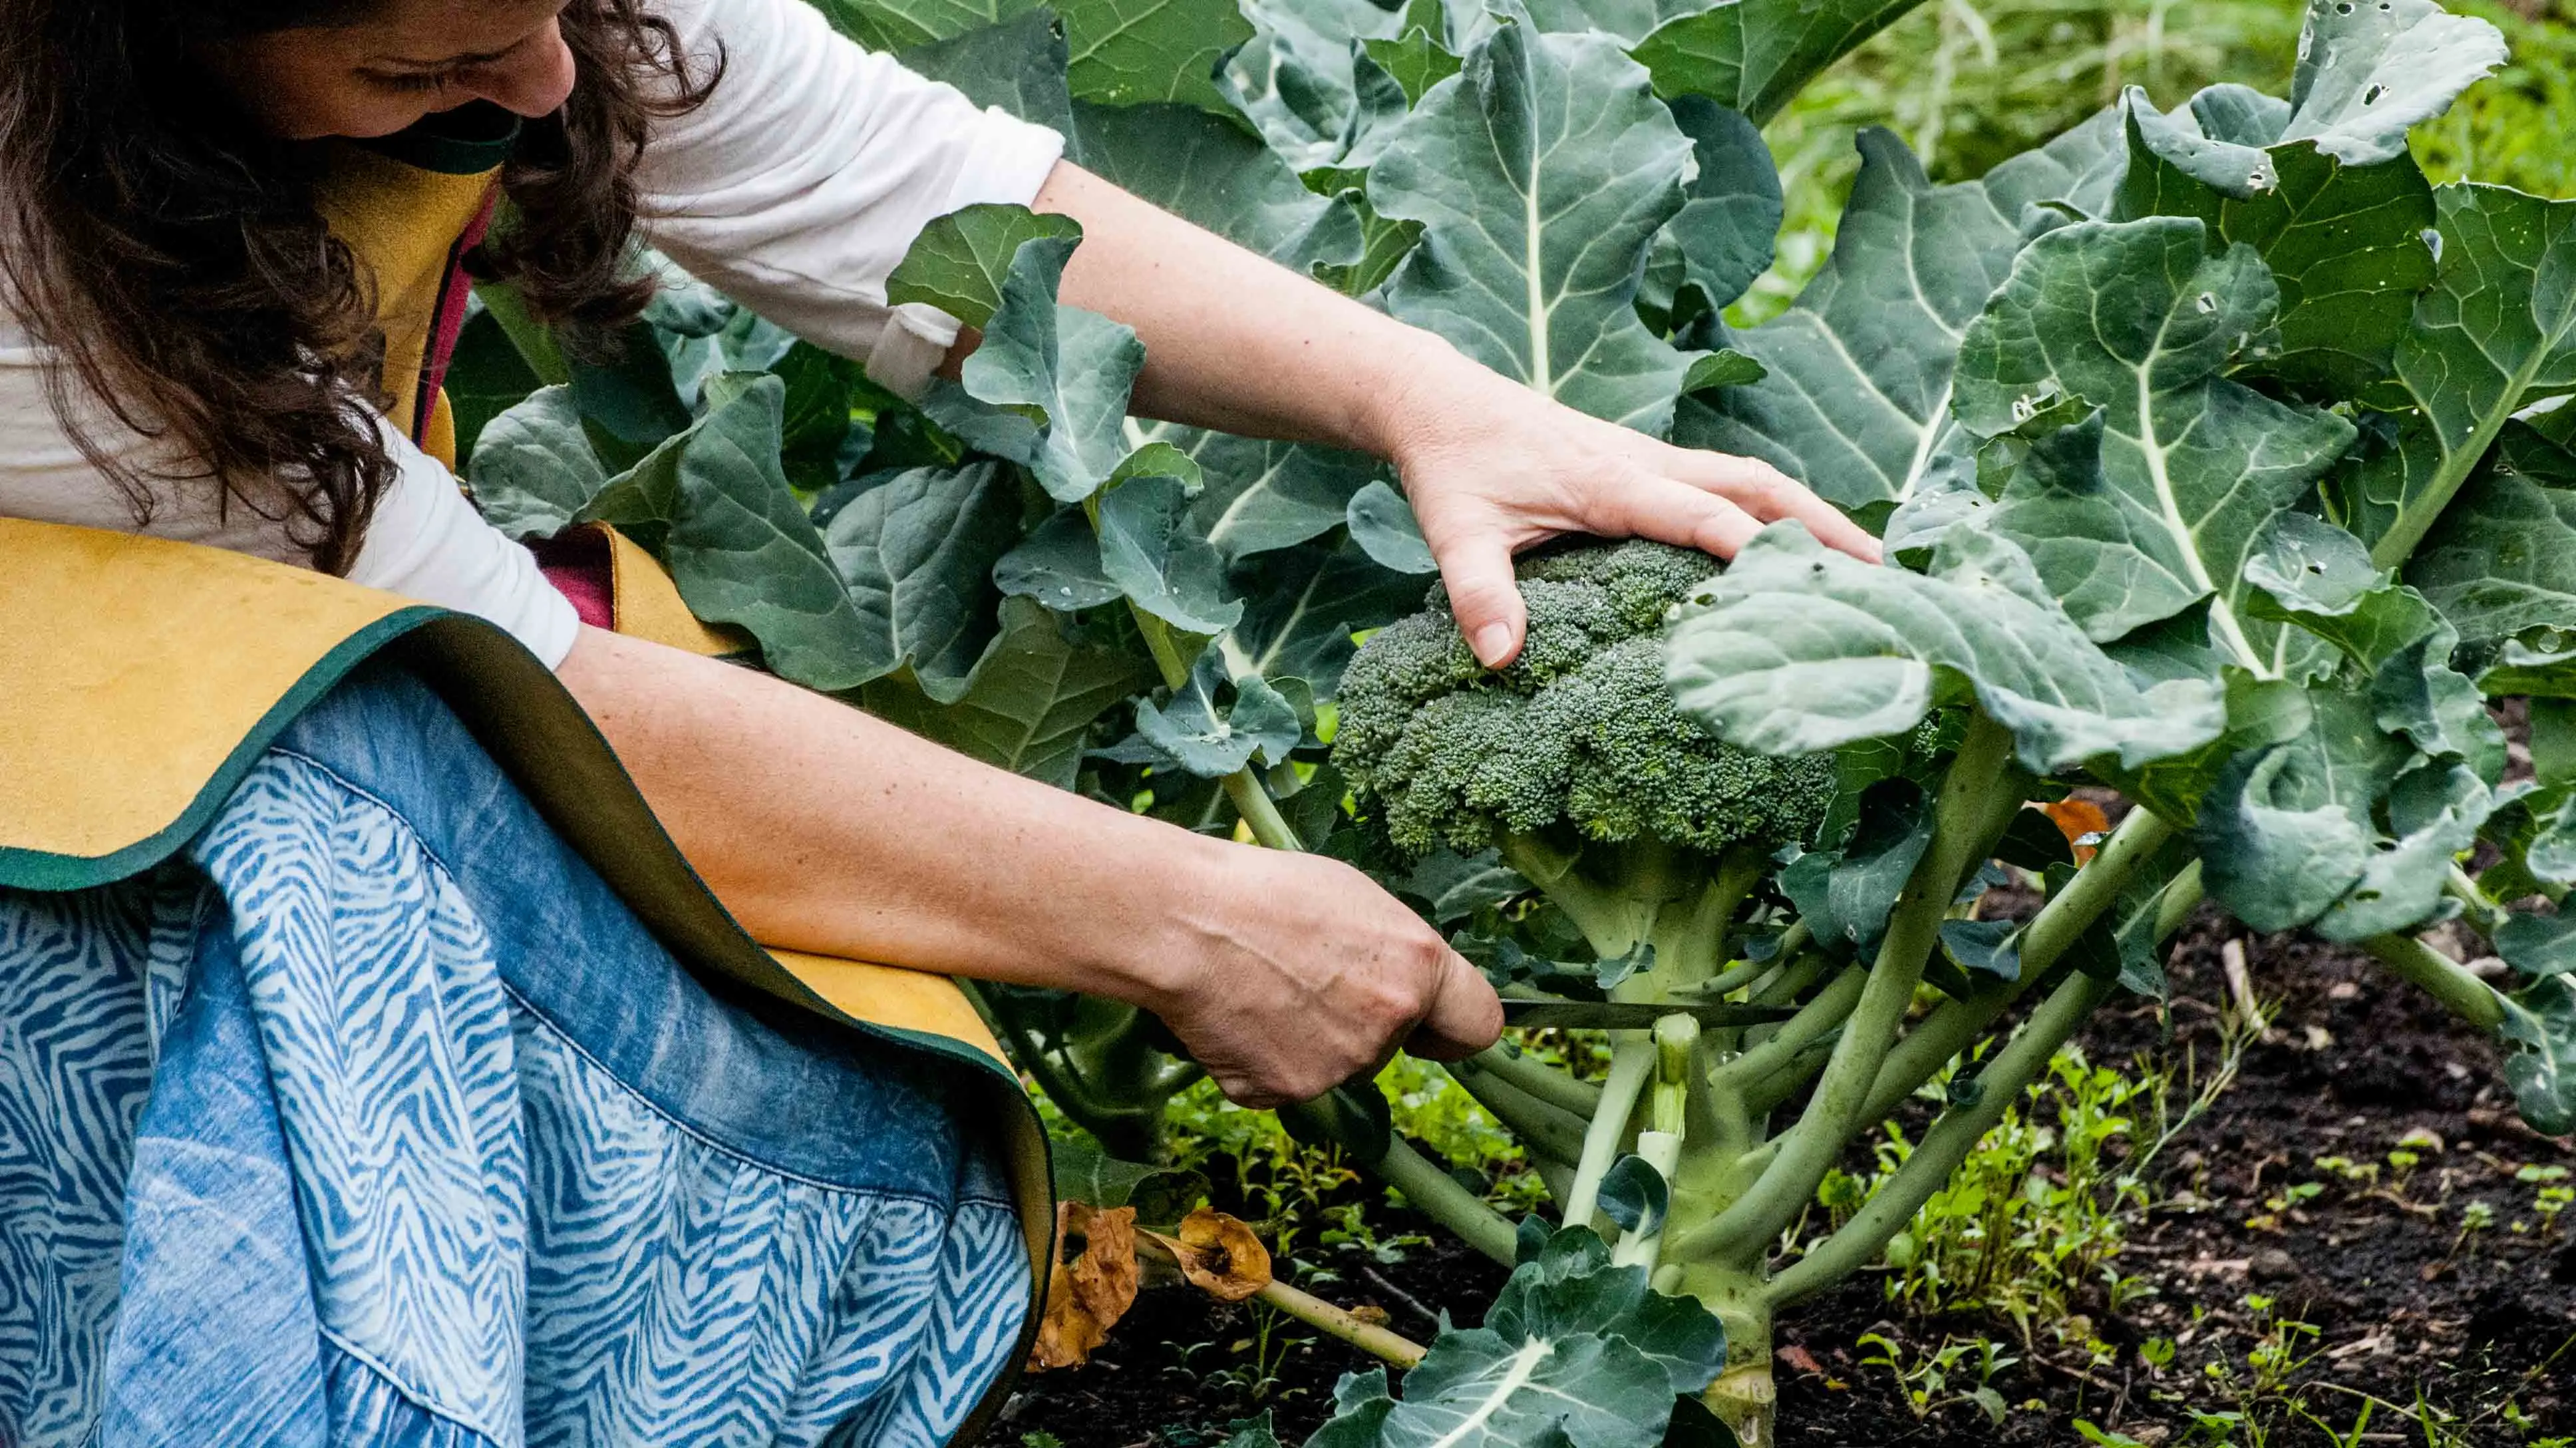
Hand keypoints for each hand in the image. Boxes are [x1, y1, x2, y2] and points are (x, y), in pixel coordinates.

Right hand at [1144, 842, 1502, 1107]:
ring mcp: (1336, 1068)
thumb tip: (1404, 983)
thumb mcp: (1355, 899)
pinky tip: (1238, 1013)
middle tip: (1305, 975)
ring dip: (1309, 1039)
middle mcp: (1387, 1027)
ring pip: (1337, 1064)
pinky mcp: (1284, 1093)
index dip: (1451, 1027)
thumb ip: (1396, 953)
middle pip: (1391, 1045)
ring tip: (1262, 986)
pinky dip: (1263, 1057)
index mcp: (1417, 970)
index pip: (1477, 1024)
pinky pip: (1284, 1080)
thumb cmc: (1266, 892)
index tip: (1432, 1029)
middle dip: (1359, 1021)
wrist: (1182, 922)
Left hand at [1370, 338, 1882, 667]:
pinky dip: (1772, 509)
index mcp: (1612, 481)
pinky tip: (1794, 545)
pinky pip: (1728, 484)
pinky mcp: (1646, 464)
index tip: (1809, 585)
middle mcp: (1647, 463)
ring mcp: (1652, 459)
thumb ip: (1479, 594)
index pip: (1702, 515)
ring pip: (1751, 480)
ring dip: (1809, 514)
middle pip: (1756, 487)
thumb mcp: (1455, 532)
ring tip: (1866, 562)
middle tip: (1882, 571)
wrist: (1439, 401)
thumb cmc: (1452, 467)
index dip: (1754, 549)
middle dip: (1820, 526)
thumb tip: (1500, 659)